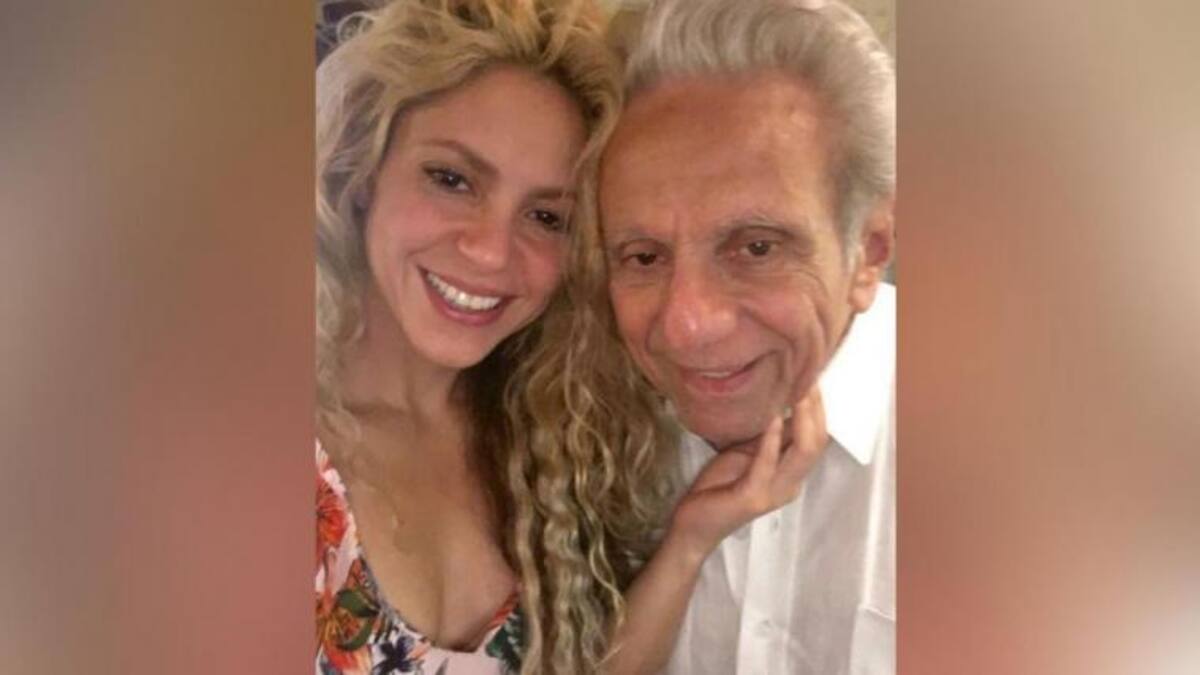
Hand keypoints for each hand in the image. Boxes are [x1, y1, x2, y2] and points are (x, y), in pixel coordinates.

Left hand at [666, 386, 827, 562]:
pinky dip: (771, 439)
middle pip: (816, 444)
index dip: (819, 409)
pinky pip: (767, 464)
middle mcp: (790, 484)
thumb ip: (768, 437)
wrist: (694, 524)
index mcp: (791, 475)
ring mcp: (774, 493)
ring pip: (802, 453)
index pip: (817, 439)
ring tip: (797, 392)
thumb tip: (780, 403)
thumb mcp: (747, 454)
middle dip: (815, 409)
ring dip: (801, 419)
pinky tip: (771, 417)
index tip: (812, 377)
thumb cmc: (719, 486)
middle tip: (808, 379)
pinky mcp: (752, 497)